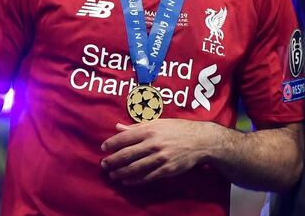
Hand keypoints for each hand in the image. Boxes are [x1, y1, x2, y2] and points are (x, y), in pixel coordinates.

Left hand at [100, 120, 222, 184]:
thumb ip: (137, 126)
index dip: (111, 144)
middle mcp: (153, 144)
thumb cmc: (178, 129)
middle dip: (112, 161)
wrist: (200, 140)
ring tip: (113, 174)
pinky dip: (134, 180)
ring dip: (120, 172)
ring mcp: (159, 158)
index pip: (124, 138)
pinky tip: (127, 180)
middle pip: (126, 155)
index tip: (104, 148)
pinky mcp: (166, 169)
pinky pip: (146, 177)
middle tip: (104, 164)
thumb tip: (118, 127)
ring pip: (134, 168)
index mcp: (150, 130)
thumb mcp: (158, 123)